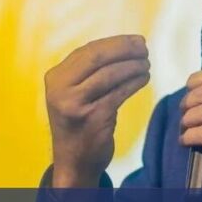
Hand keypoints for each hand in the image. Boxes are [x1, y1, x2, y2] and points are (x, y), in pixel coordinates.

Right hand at [44, 35, 149, 187]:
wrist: (74, 161)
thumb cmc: (80, 122)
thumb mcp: (74, 93)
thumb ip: (89, 71)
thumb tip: (125, 45)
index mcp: (55, 78)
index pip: (88, 51)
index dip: (115, 43)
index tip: (136, 40)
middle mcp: (60, 90)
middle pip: (97, 58)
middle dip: (125, 49)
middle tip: (144, 48)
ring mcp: (75, 104)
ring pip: (110, 74)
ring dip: (133, 66)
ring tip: (146, 64)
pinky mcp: (92, 118)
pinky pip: (119, 93)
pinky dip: (135, 82)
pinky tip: (144, 79)